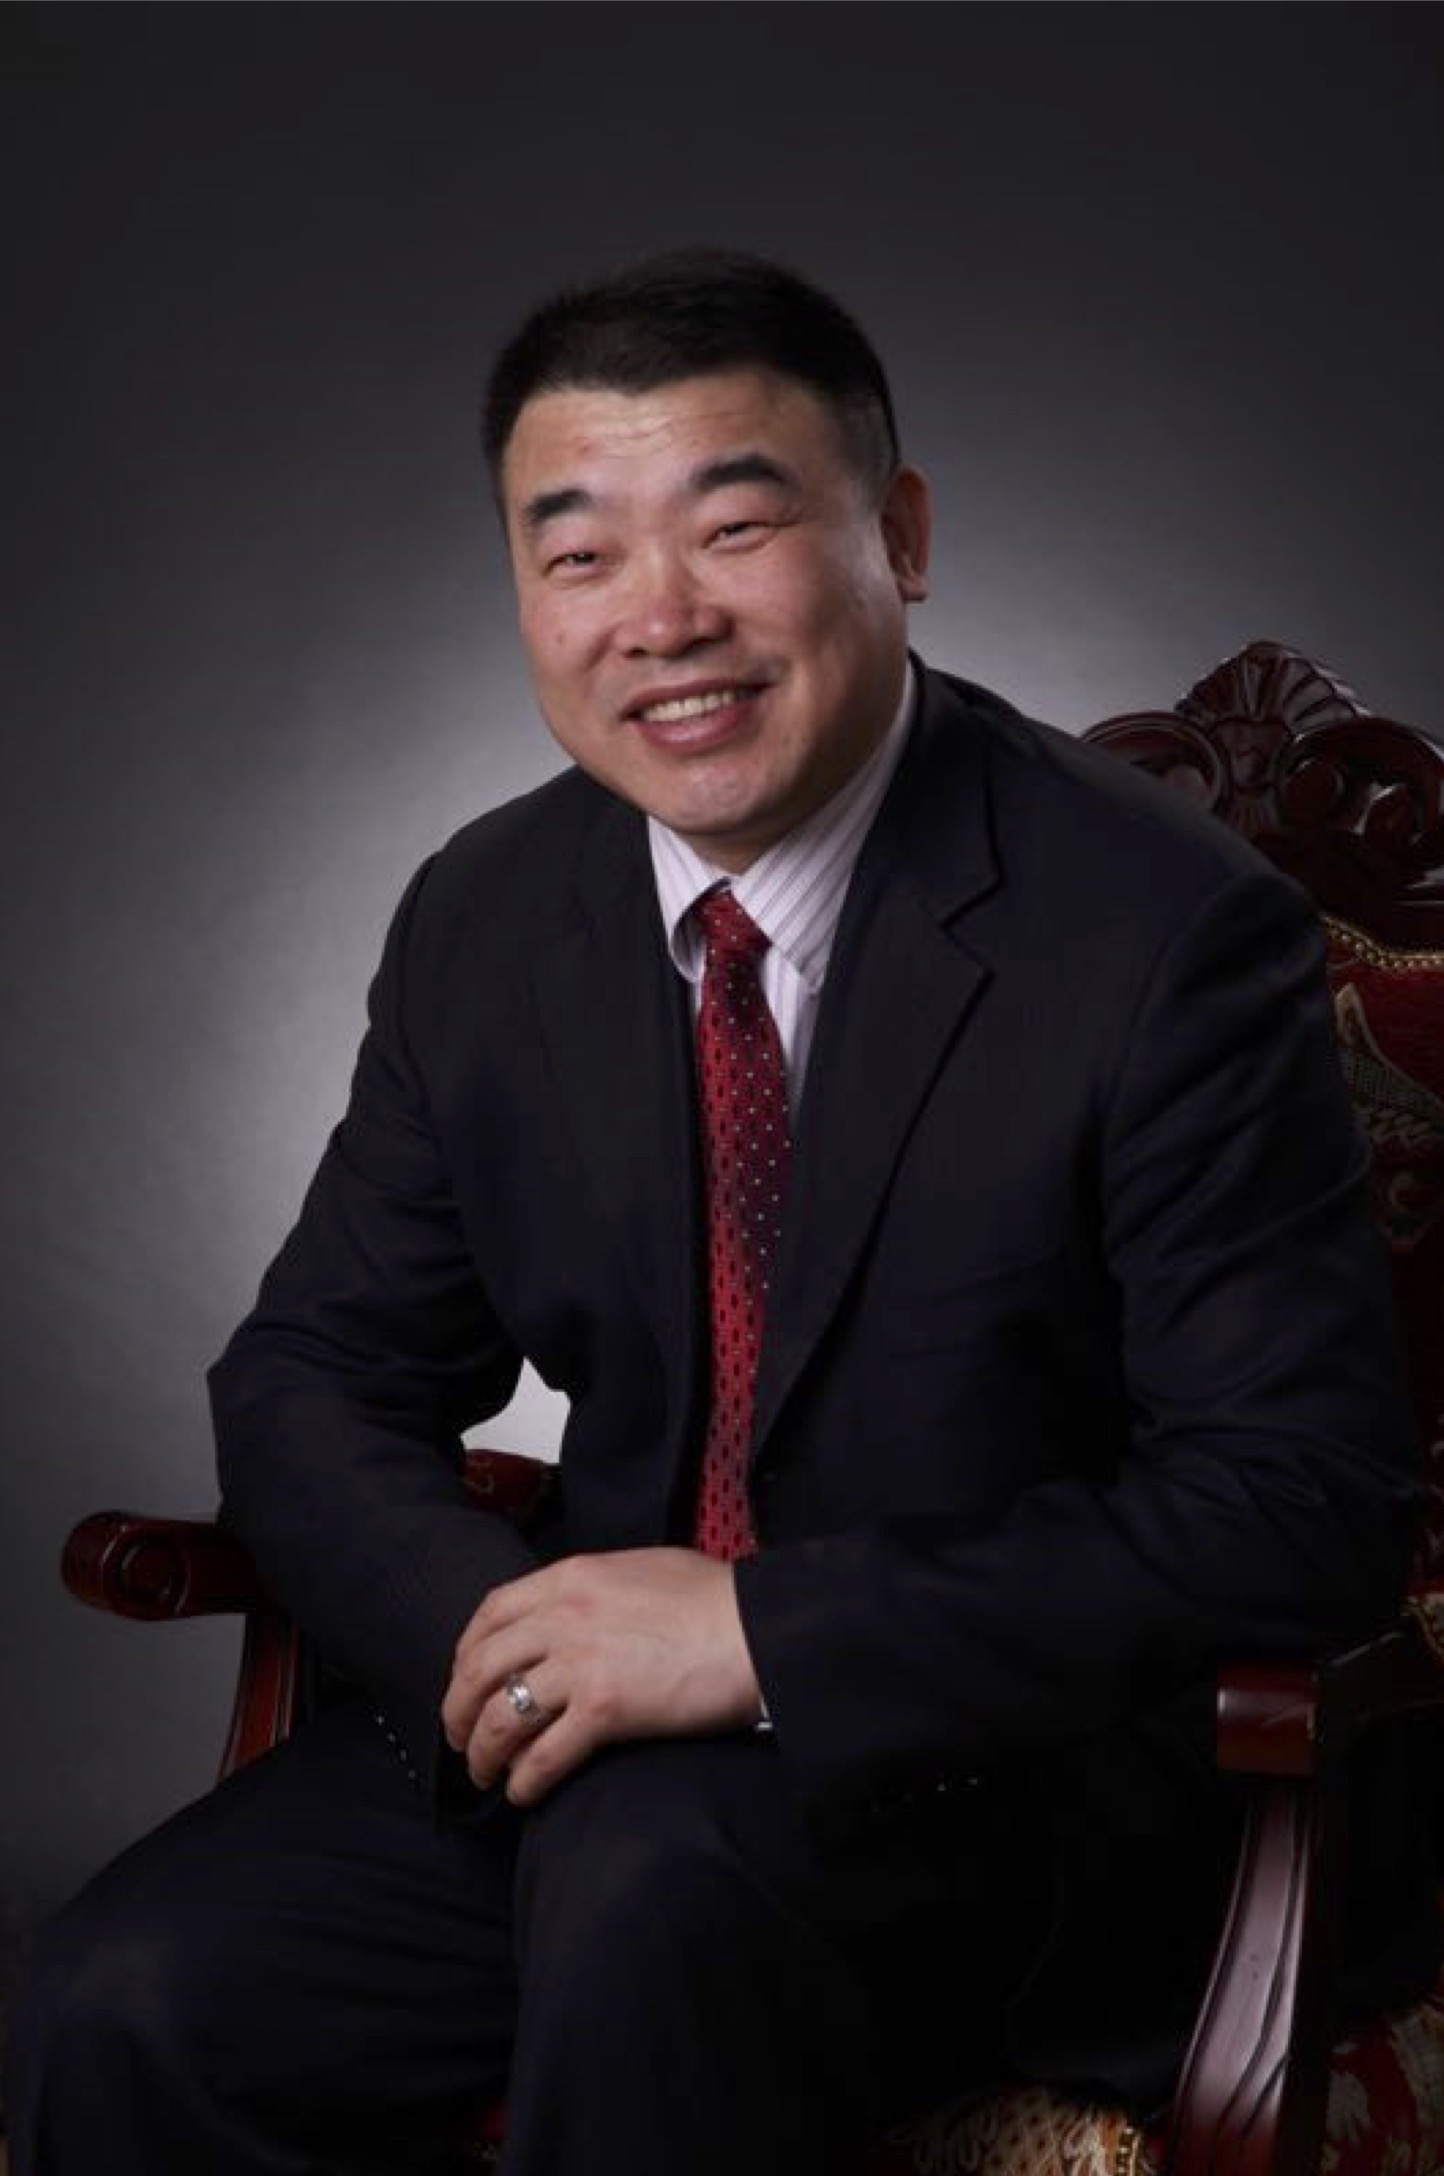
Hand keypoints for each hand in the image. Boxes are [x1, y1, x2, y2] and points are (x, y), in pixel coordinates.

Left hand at [441, 1547, 763, 1805]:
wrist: (760, 1628)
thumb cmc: (717, 1600)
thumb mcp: (642, 1569)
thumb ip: (596, 1589)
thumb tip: (575, 1611)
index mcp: (571, 1577)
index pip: (490, 1614)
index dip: (466, 1655)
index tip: (464, 1681)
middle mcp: (564, 1615)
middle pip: (480, 1669)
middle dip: (458, 1711)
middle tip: (459, 1738)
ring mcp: (581, 1663)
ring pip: (500, 1716)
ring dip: (484, 1753)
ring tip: (486, 1775)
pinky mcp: (605, 1710)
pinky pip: (544, 1755)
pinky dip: (526, 1782)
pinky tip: (525, 1795)